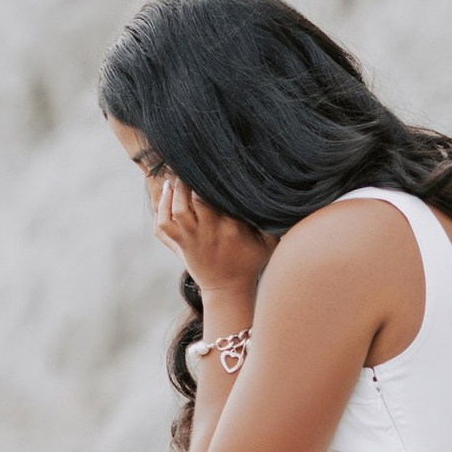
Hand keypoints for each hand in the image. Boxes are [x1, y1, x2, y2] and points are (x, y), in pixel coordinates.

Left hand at [149, 172, 269, 326]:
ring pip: (178, 209)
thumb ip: (275, 221)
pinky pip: (163, 224)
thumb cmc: (250, 262)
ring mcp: (191, 239)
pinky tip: (166, 189)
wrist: (229, 290)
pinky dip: (161, 206)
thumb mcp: (269, 242)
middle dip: (192, 178)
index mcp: (232, 227)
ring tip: (178, 171)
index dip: (215, 178)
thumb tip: (290, 200)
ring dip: (176, 189)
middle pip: (196, 198)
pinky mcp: (179, 246)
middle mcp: (210, 231)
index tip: (214, 161)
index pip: (220, 195)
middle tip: (191, 161)